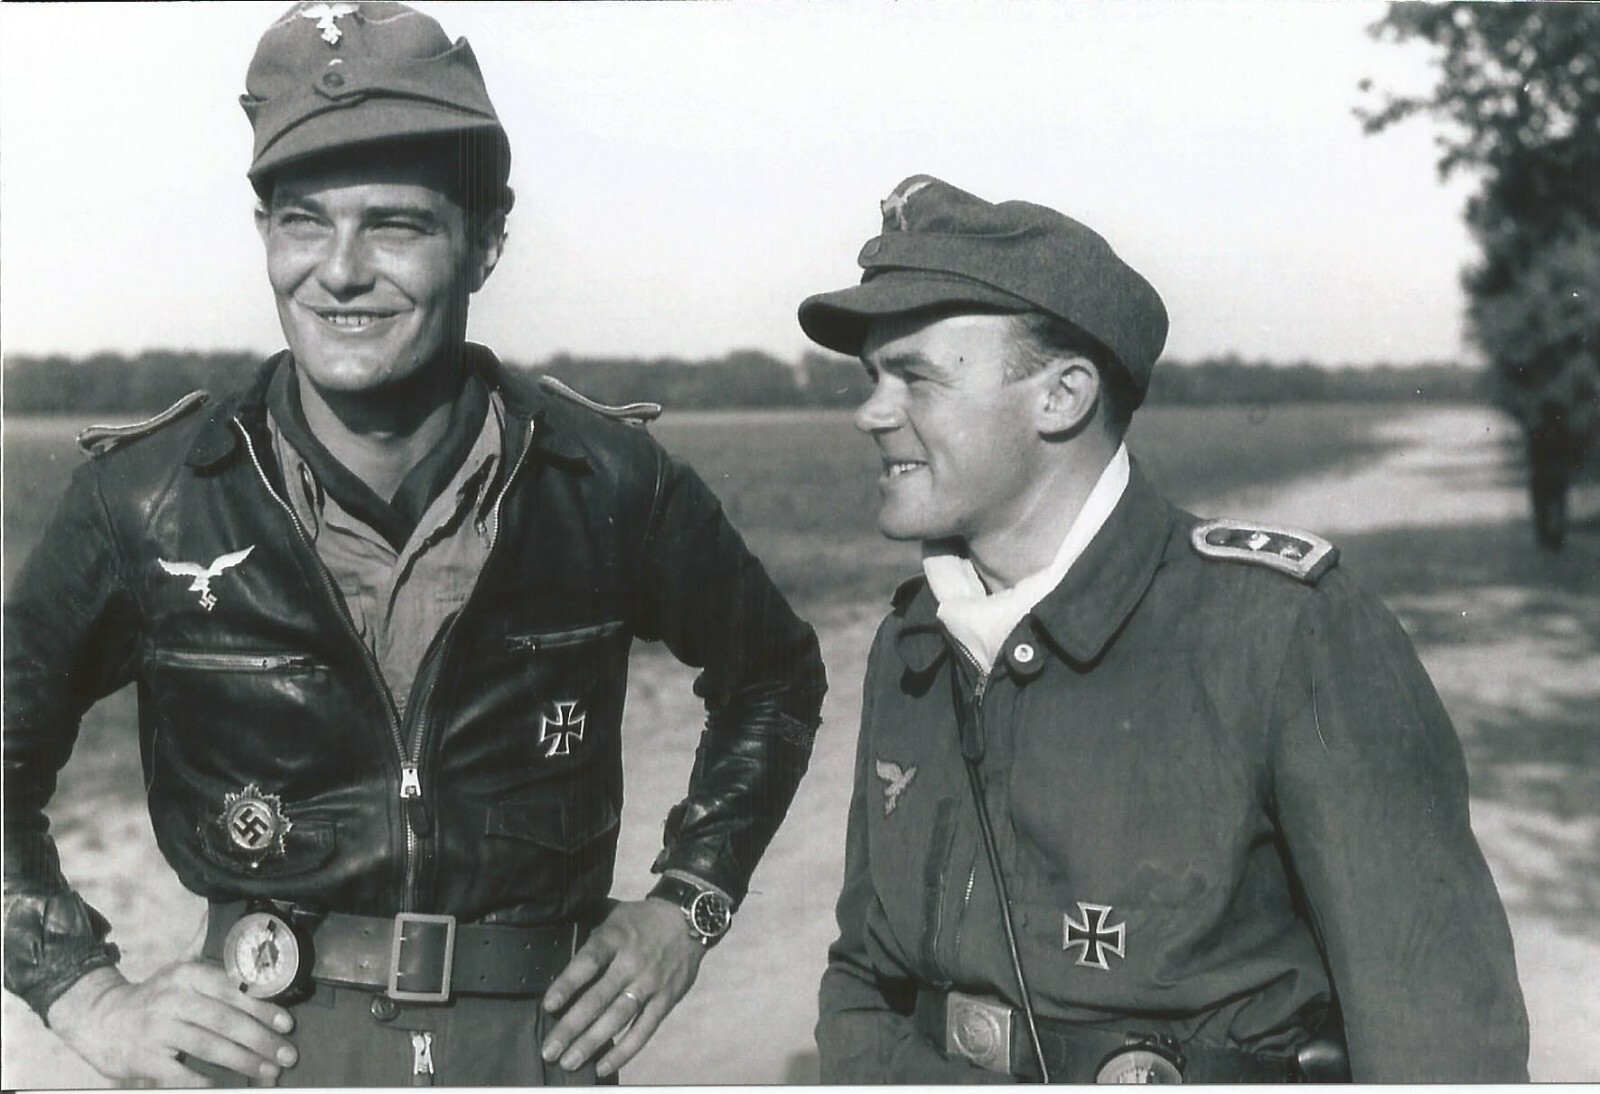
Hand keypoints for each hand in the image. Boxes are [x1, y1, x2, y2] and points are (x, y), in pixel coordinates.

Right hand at [46, 963, 297, 1086]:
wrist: (96, 1018)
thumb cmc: (151, 997)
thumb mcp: (177, 970)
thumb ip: (208, 958)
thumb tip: (238, 930)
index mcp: (186, 975)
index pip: (232, 991)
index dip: (263, 1008)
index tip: (287, 1023)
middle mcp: (172, 999)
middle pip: (225, 1021)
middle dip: (261, 1040)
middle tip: (287, 1055)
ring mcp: (156, 1030)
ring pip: (208, 1046)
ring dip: (243, 1061)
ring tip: (268, 1071)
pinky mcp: (143, 1058)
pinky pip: (179, 1073)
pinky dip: (204, 1081)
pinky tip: (224, 1086)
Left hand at [540, 898, 706, 1077]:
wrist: (688, 919)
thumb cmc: (641, 920)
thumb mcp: (614, 916)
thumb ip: (591, 940)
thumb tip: (558, 961)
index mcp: (616, 937)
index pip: (589, 962)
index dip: (568, 984)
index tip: (548, 1006)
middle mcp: (632, 963)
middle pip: (599, 998)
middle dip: (571, 1026)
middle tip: (550, 1050)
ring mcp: (650, 984)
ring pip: (618, 1018)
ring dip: (592, 1042)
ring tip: (569, 1061)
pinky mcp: (665, 1000)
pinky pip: (644, 1030)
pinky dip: (624, 1050)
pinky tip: (603, 1066)